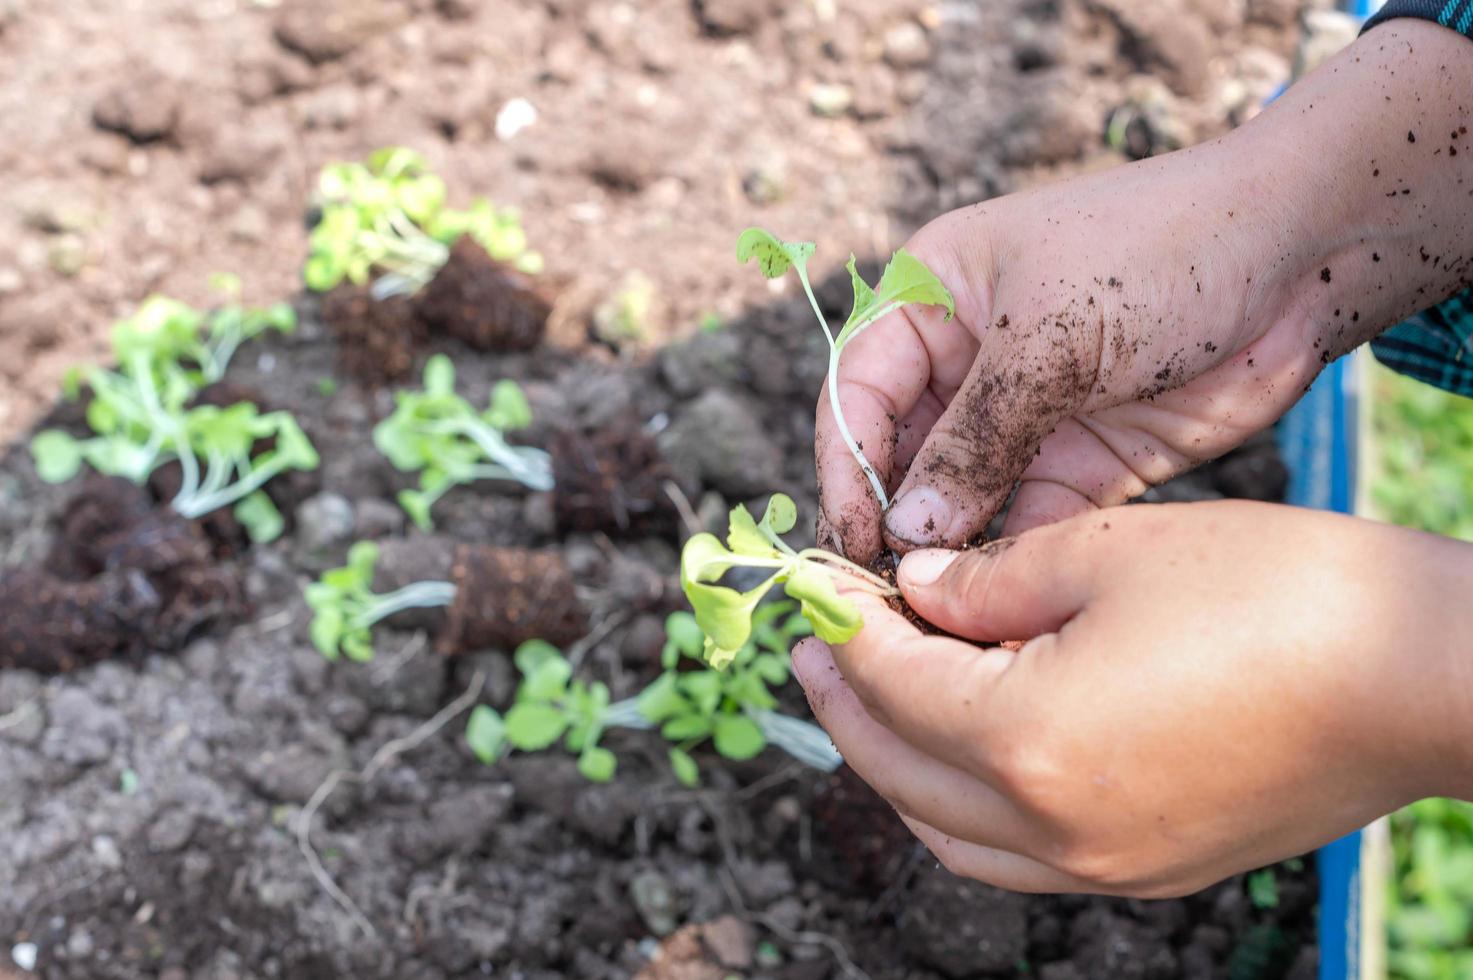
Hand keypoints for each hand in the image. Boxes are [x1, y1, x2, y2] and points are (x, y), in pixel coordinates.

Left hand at [793, 502, 1472, 895]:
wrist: (1422, 675)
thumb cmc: (1275, 593)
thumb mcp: (1107, 554)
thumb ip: (986, 580)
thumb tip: (914, 588)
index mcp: (1025, 742)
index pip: (891, 684)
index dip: (843, 627)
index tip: (817, 587)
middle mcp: (1051, 829)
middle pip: (900, 771)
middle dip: (845, 701)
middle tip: (815, 645)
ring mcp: (1103, 865)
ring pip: (948, 831)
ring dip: (895, 762)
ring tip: (873, 695)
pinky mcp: (1149, 868)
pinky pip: (1012, 856)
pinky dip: (962, 805)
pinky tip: (963, 747)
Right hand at [819, 20, 1472, 561]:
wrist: (1303, 256)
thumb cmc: (1160, 254)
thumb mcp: (1047, 338)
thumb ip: (971, 438)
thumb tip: (905, 531)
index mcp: (934, 298)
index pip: (858, 391)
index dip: (846, 465)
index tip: (854, 537)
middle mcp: (968, 362)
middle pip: (902, 456)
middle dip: (895, 521)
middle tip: (886, 595)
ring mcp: (1026, 416)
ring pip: (961, 501)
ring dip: (949, 553)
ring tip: (936, 613)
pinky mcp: (1084, 462)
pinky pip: (1028, 524)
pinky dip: (1012, 564)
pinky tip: (1002, 607)